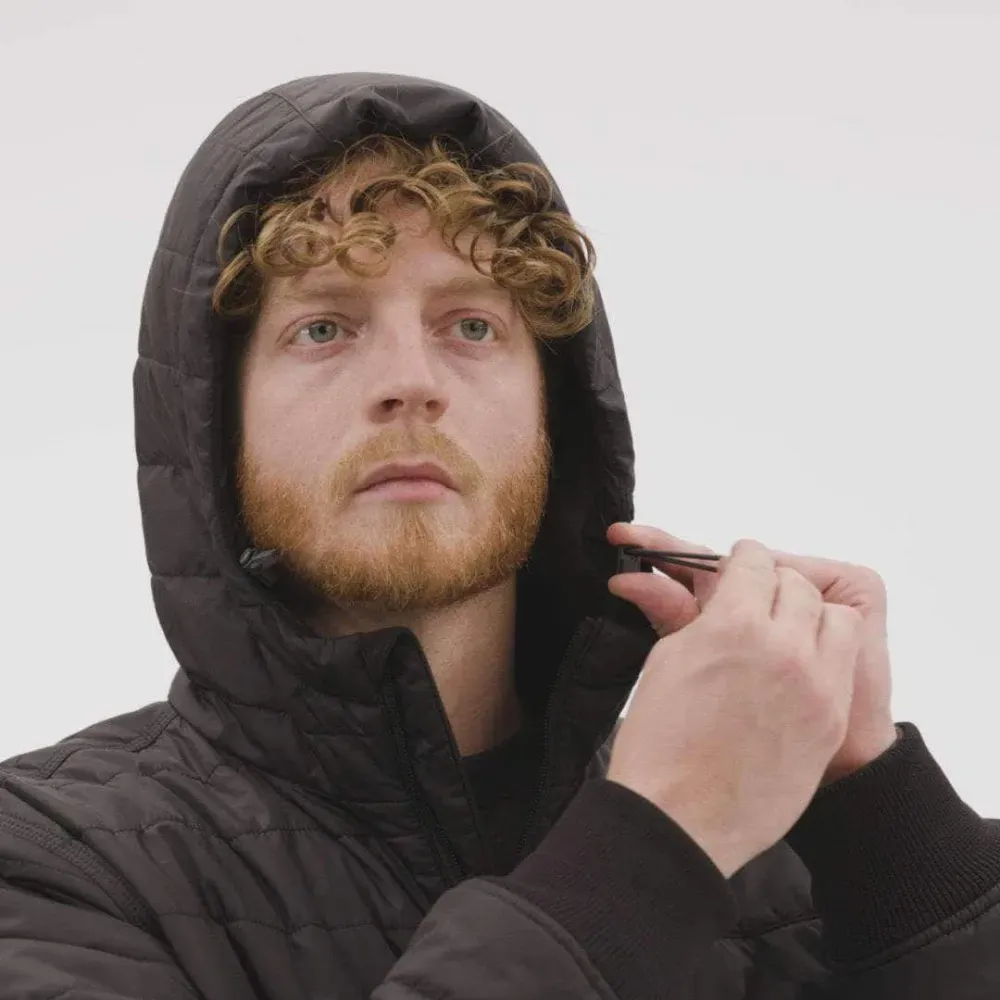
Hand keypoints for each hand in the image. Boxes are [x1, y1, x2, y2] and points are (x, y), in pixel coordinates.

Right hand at [605, 536, 865, 876]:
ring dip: (805, 613)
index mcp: (734, 624)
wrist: (683, 820)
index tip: (735, 567)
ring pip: (830, 614)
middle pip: (794, 583)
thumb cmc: (659, 741)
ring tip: (778, 632)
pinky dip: (821, 650)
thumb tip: (661, 580)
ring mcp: (817, 683)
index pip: (753, 560)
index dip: (739, 561)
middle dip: (770, 584)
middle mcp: (784, 645)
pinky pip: (839, 658)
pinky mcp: (831, 716)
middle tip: (749, 602)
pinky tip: (792, 667)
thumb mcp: (665, 661)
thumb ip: (681, 613)